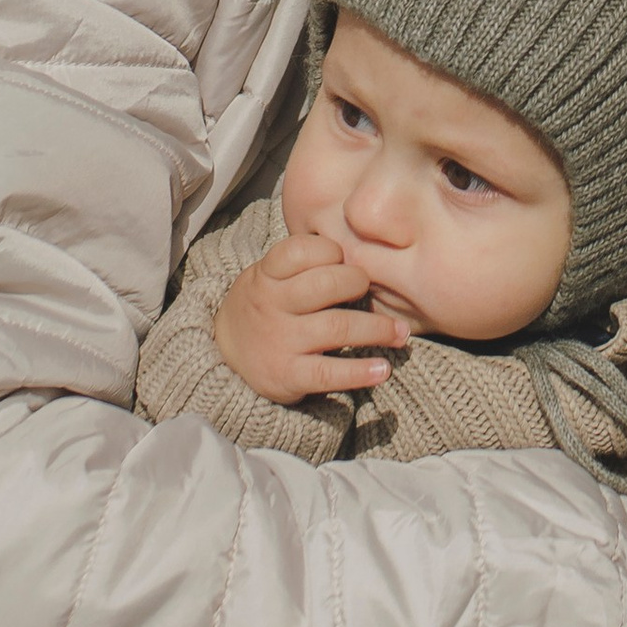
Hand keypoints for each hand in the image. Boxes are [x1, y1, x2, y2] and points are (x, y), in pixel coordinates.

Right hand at [213, 234, 406, 405]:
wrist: (225, 355)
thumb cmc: (267, 304)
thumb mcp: (270, 275)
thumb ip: (306, 263)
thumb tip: (365, 251)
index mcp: (267, 274)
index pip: (300, 251)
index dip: (330, 251)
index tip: (343, 259)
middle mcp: (271, 305)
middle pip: (325, 285)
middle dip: (357, 283)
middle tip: (369, 290)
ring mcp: (280, 341)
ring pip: (337, 328)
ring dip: (377, 329)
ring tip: (400, 334)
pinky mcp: (287, 375)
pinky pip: (329, 373)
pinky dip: (360, 372)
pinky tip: (383, 369)